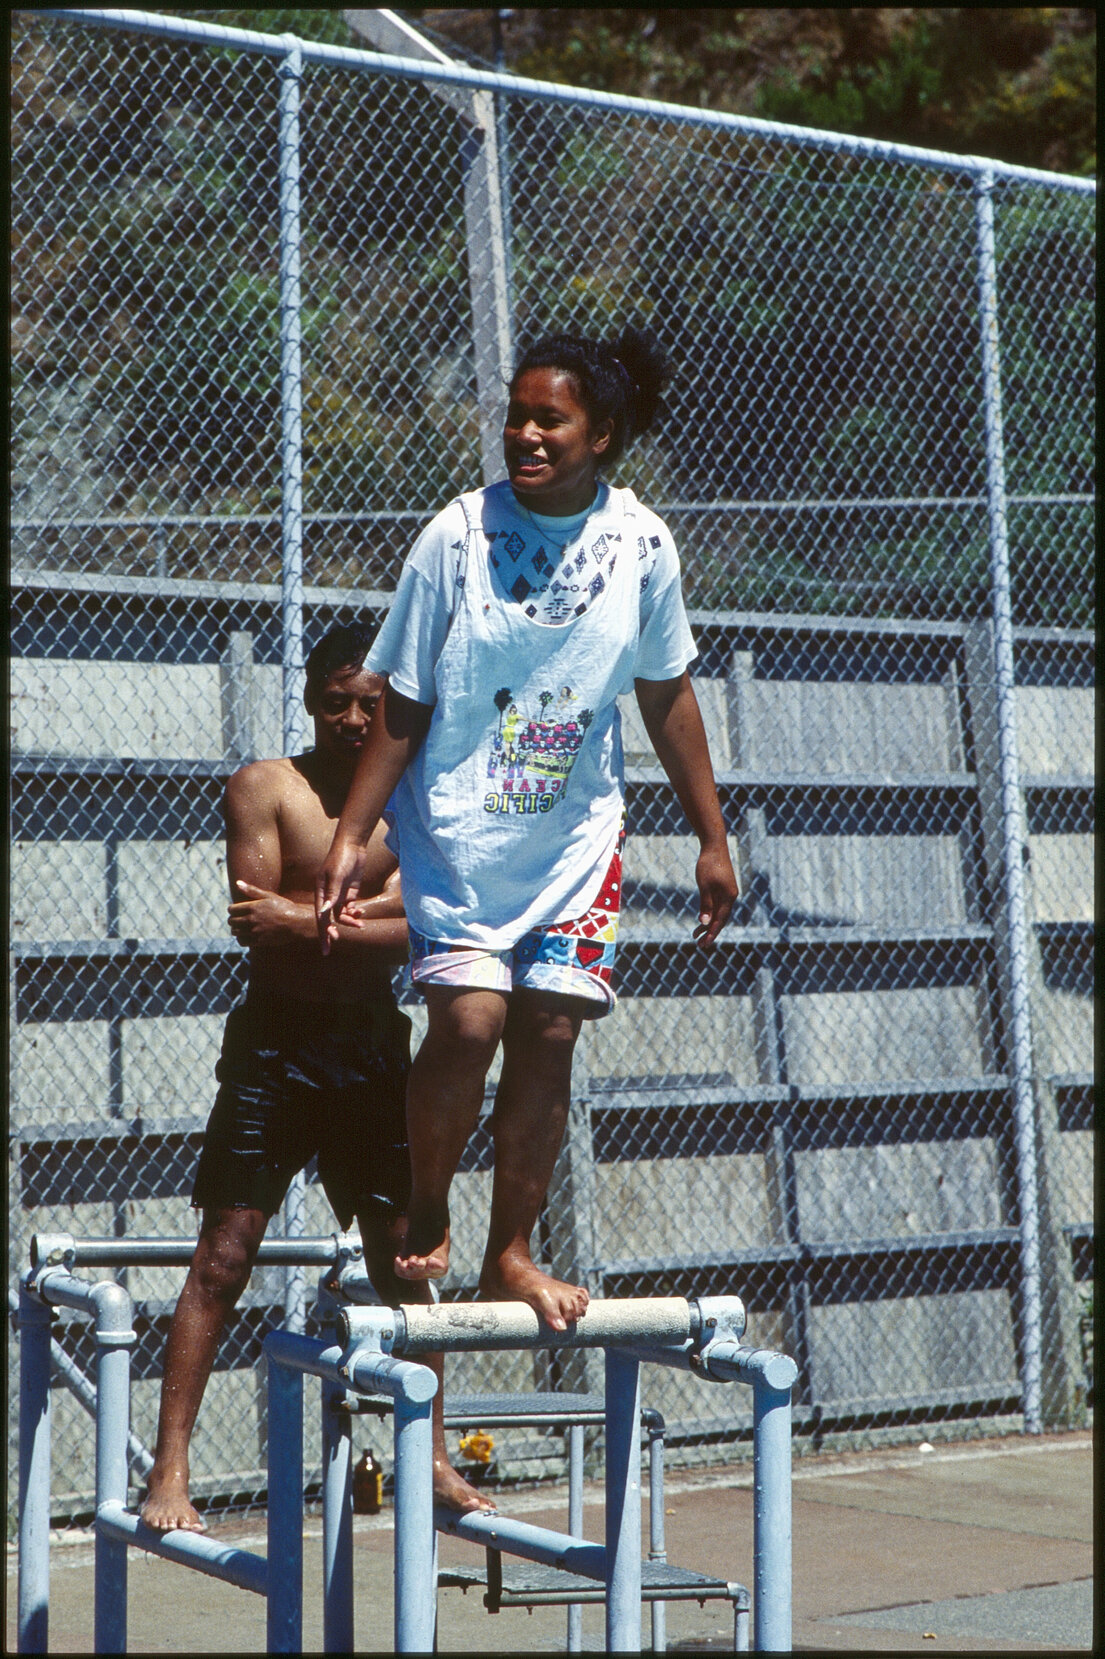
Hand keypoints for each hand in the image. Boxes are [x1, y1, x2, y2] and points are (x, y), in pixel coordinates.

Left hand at [228, 881, 307, 946]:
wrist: (296, 923)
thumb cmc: (283, 907)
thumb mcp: (268, 895)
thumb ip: (251, 890)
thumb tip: (238, 883)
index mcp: (252, 907)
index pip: (231, 909)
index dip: (232, 909)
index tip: (236, 910)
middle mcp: (251, 920)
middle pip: (231, 921)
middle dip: (233, 919)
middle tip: (238, 918)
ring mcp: (254, 931)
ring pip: (235, 932)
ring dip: (236, 929)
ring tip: (241, 927)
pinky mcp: (258, 941)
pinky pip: (242, 942)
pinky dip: (241, 939)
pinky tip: (246, 936)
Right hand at [315, 837, 366, 955]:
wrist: (353, 845)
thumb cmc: (342, 858)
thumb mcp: (337, 876)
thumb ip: (332, 895)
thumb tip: (324, 913)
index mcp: (320, 893)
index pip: (320, 917)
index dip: (323, 933)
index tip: (326, 948)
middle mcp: (328, 896)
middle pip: (328, 919)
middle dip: (332, 932)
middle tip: (337, 942)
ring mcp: (339, 894)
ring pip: (341, 915)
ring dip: (350, 921)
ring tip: (360, 924)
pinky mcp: (349, 892)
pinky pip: (350, 908)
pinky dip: (355, 913)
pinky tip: (361, 913)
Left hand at [692, 843, 737, 946]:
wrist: (714, 846)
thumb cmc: (708, 865)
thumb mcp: (704, 886)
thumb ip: (705, 905)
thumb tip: (705, 923)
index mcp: (729, 897)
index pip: (720, 920)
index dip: (711, 933)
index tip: (703, 944)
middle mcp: (731, 897)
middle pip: (721, 919)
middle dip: (710, 932)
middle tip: (699, 944)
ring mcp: (728, 892)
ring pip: (719, 913)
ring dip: (709, 924)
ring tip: (696, 934)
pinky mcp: (723, 888)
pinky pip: (718, 906)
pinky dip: (710, 914)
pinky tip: (702, 919)